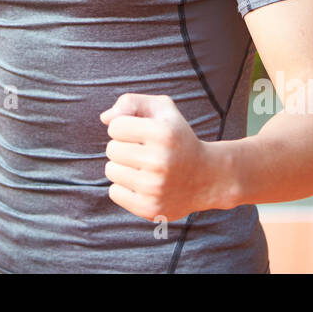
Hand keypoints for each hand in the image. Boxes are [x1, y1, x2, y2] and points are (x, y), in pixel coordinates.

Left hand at [100, 93, 216, 222]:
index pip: (115, 126)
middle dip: (124, 147)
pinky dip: (124, 187)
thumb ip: (131, 102)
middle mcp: (160, 161)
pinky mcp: (150, 209)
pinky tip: (144, 184)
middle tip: (145, 152)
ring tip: (145, 168)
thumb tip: (105, 118)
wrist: (207, 177)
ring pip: (111, 170)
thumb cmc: (177, 138)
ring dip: (123, 167)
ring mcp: (155, 188)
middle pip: (111, 149)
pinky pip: (114, 192)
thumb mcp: (162, 109)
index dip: (125, 127)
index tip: (142, 133)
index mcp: (163, 133)